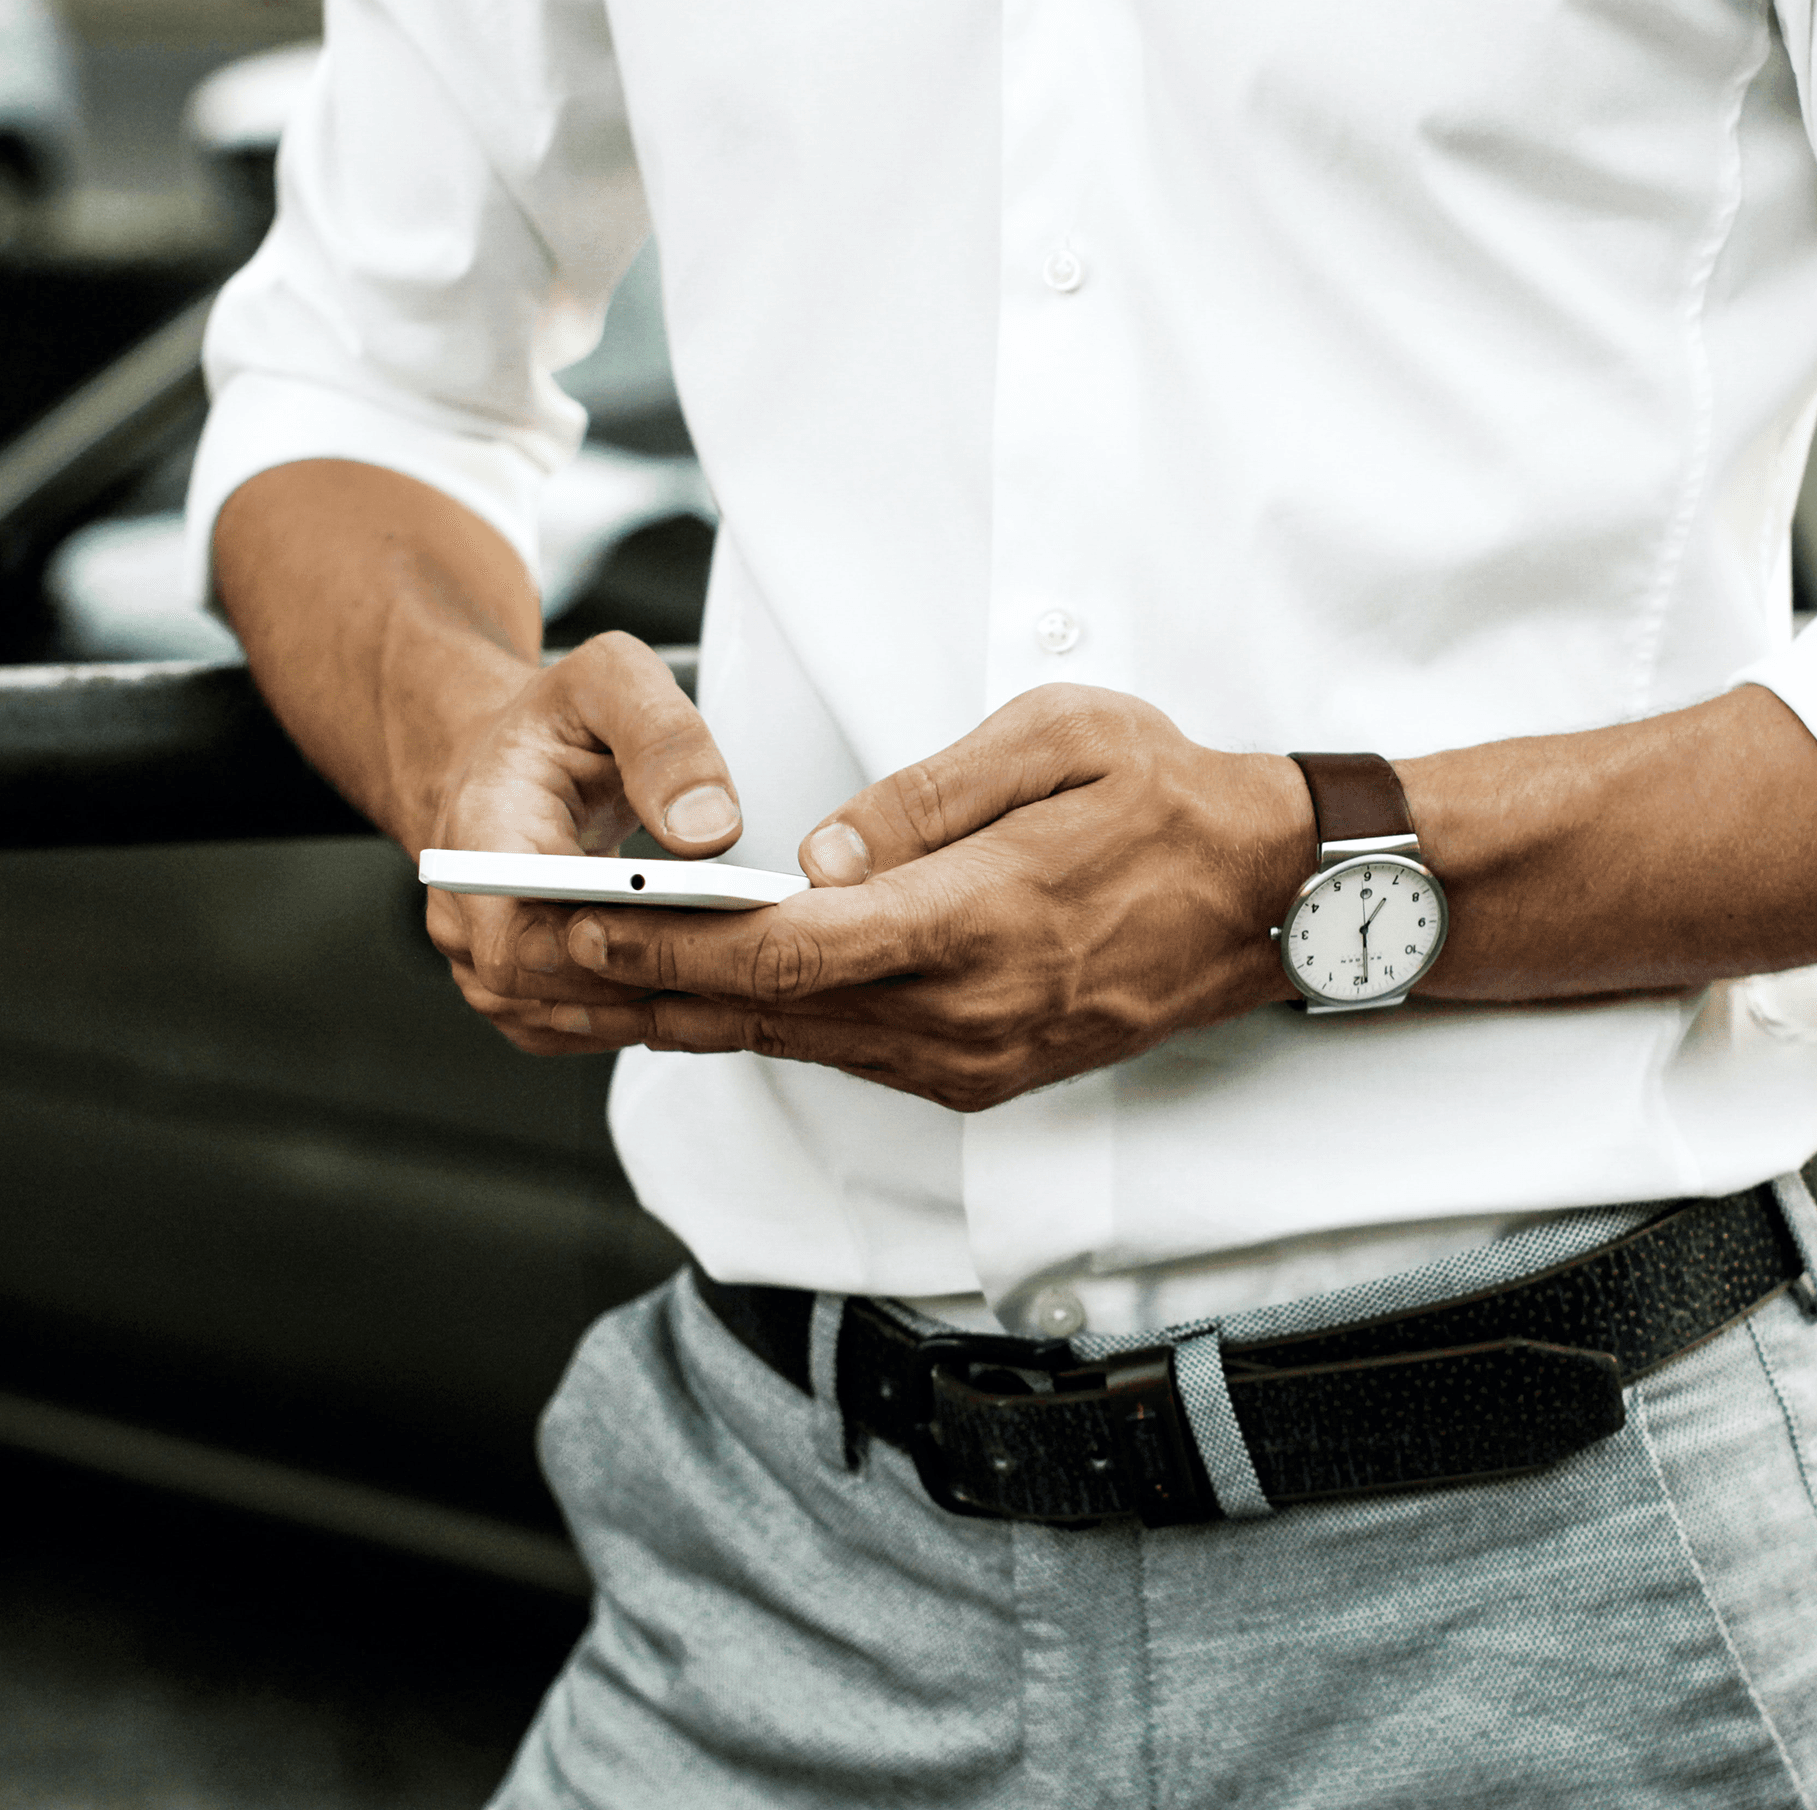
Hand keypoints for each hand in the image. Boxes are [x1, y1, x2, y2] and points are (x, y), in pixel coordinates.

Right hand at [419, 634, 745, 1054]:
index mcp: (478, 840)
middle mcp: (468, 916)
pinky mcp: (529, 993)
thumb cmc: (558, 723)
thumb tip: (707, 831)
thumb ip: (663, 739)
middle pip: (556, 991)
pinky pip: (588, 1028)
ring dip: (661, 1003)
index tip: (685, 935)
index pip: (518, 941)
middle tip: (749, 960)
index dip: (601, 953)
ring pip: (577, 1021)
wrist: (522, 760)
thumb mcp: (612, 680)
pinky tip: (713, 984)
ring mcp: (492, 965)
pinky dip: (651, 1013)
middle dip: (653, 978)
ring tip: (747, 974)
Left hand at [555, 685, 1313, 1111]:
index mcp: (982, 922)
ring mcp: (976, 1060)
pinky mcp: (985, 1076)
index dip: (676, 937)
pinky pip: (851, 1055)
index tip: (588, 912)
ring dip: (691, 1013)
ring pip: (801, 1044)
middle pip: (772, 1011)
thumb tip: (820, 853)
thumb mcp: (1061, 741)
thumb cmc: (1175, 800)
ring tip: (588, 976)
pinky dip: (767, 1025)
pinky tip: (704, 997)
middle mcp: (968, 1014)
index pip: (792, 947)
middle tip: (537, 952)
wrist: (1278, 902)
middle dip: (646, 981)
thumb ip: (929, 798)